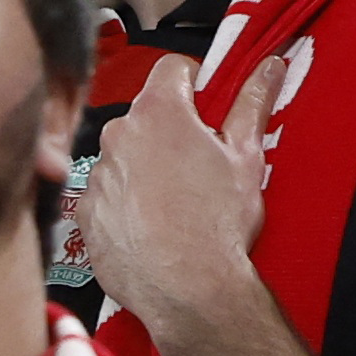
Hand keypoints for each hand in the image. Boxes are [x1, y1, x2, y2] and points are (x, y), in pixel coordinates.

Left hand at [70, 53, 277, 343]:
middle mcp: (119, 135)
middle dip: (170, 131)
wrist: (189, 289)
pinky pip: (106, 194)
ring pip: (125, 155)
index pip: (171, 69)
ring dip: (145, 168)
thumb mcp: (247, 156)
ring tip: (175, 202)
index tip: (206, 106)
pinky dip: (124, 203)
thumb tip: (270, 66)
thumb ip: (254, 101)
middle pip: (146, 114)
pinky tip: (151, 224)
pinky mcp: (86, 212)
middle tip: (198, 164)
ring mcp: (98, 174)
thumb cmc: (218, 225)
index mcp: (159, 111)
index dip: (194, 83)